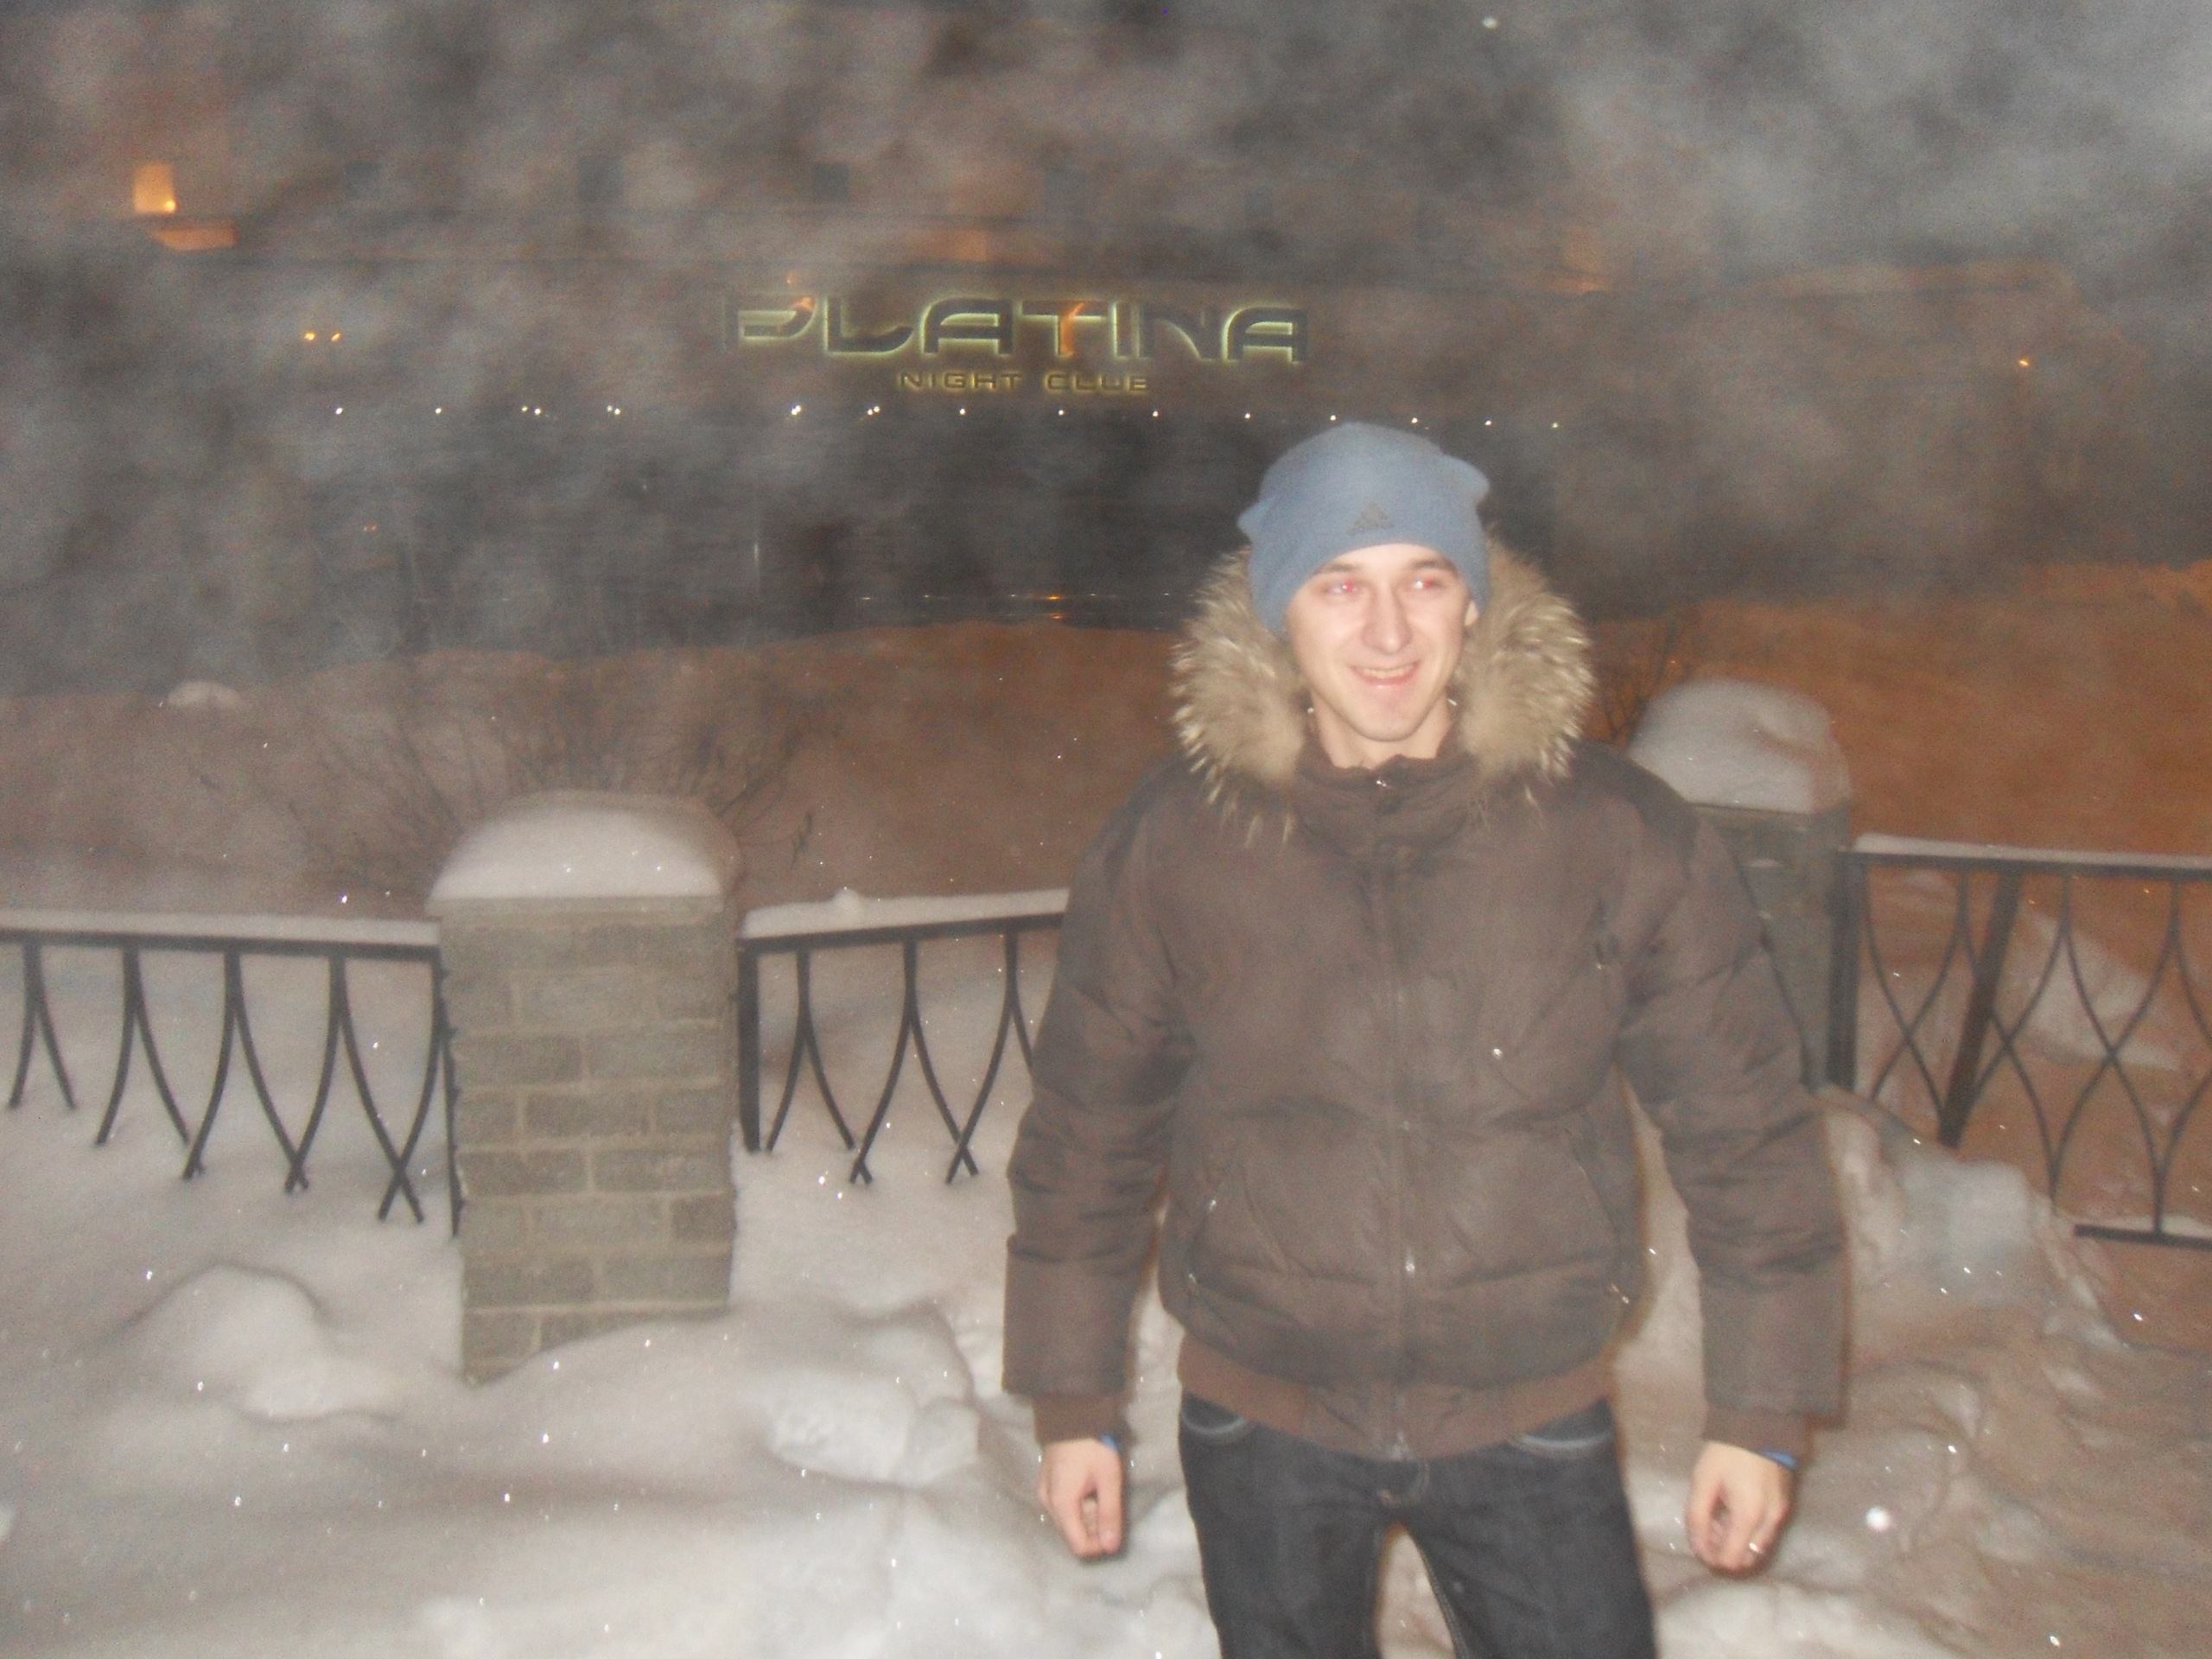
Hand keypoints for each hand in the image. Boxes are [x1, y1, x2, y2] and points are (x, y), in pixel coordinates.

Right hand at [1038, 1437, 1124, 1557]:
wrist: (1072, 1414)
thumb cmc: (1093, 1445)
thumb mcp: (1108, 1479)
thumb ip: (1110, 1514)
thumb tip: (1111, 1547)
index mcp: (1061, 1504)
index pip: (1079, 1546)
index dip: (1100, 1544)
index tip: (1114, 1527)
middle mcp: (1047, 1503)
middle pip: (1072, 1534)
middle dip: (1094, 1527)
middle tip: (1108, 1502)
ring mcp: (1043, 1494)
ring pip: (1068, 1521)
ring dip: (1087, 1515)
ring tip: (1100, 1491)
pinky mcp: (1045, 1485)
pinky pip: (1063, 1508)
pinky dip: (1078, 1505)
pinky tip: (1089, 1486)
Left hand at [1686, 1441, 1792, 1572]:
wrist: (1760, 1424)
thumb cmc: (1726, 1452)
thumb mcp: (1703, 1482)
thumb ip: (1697, 1518)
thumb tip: (1698, 1548)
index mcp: (1749, 1516)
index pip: (1731, 1560)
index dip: (1710, 1556)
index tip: (1698, 1538)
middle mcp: (1770, 1522)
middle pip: (1747, 1560)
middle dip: (1723, 1551)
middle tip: (1708, 1526)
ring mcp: (1781, 1515)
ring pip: (1758, 1549)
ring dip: (1736, 1543)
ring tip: (1719, 1517)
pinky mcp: (1784, 1506)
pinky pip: (1765, 1534)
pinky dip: (1748, 1532)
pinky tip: (1733, 1510)